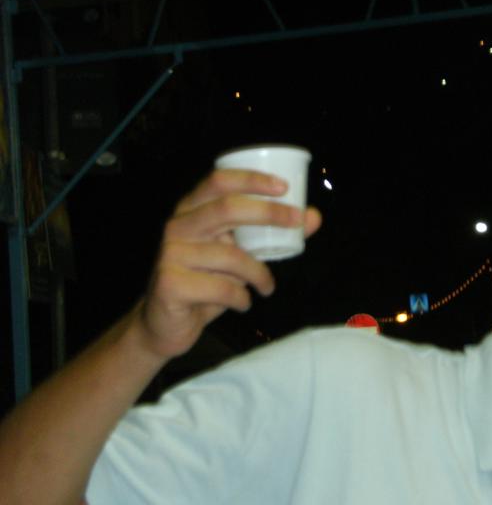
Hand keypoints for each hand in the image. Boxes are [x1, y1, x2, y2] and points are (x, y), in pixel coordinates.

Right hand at [135, 168, 321, 359]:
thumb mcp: (239, 255)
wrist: (165, 325)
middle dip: (269, 213)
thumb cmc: (206, 282)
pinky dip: (241, 298)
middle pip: (227, 208)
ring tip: (266, 286)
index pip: (219, 181)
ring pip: (231, 256)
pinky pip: (221, 288)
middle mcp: (177, 226)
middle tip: (296, 223)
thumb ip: (271, 236)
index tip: (283, 186)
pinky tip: (243, 303)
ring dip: (259, 274)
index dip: (252, 179)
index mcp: (191, 211)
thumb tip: (312, 217)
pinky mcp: (170, 284)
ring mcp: (170, 255)